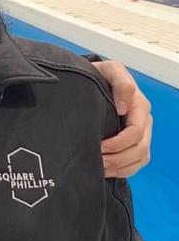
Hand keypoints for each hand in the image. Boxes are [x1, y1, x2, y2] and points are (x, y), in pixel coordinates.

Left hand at [93, 60, 152, 177]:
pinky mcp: (134, 143)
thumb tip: (124, 108)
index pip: (136, 132)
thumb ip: (121, 83)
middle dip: (118, 159)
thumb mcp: (111, 70)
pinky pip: (136, 163)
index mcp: (140, 106)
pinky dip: (123, 170)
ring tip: (99, 167)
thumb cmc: (102, 75)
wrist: (96, 80)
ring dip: (120, 167)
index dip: (119, 143)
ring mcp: (141, 133)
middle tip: (97, 161)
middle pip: (140, 149)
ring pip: (139, 159)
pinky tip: (106, 170)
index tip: (99, 146)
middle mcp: (143, 121)